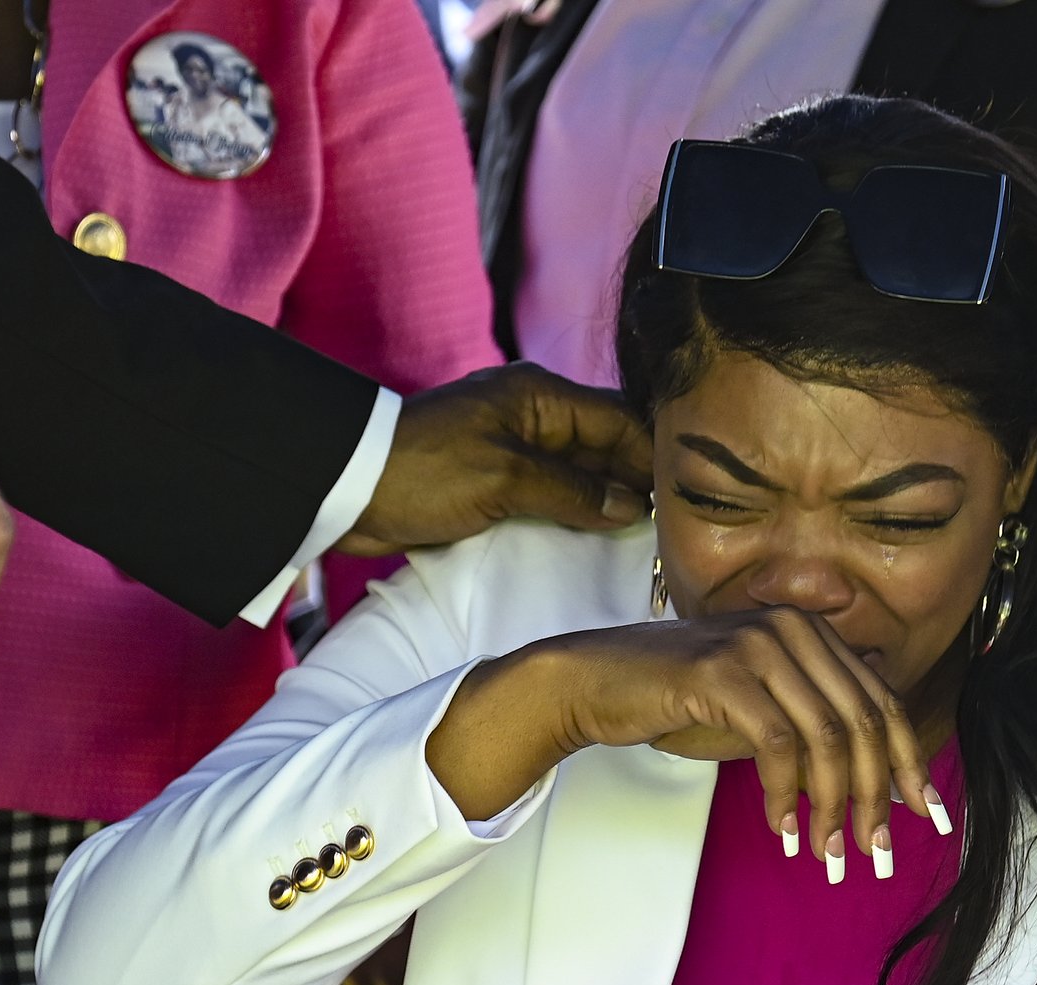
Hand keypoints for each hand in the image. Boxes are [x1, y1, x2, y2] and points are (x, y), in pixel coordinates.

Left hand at [333, 363, 652, 554]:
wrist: (347, 488)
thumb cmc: (423, 472)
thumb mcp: (505, 479)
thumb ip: (573, 491)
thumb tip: (631, 508)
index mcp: (539, 397)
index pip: (621, 420)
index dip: (657, 456)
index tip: (690, 496)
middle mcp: (535, 415)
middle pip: (607, 443)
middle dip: (640, 479)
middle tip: (679, 524)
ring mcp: (517, 446)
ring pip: (584, 469)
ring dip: (611, 498)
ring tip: (649, 536)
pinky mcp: (498, 477)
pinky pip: (555, 490)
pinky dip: (579, 509)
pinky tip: (600, 536)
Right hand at [430, 608, 945, 875]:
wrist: (595, 683)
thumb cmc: (680, 700)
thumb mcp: (761, 711)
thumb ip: (814, 730)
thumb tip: (877, 782)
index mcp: (812, 632)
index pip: (881, 702)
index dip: (909, 762)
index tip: (929, 816)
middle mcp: (793, 628)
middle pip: (864, 721)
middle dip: (877, 795)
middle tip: (877, 853)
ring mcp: (758, 644)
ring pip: (827, 736)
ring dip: (833, 806)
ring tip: (829, 855)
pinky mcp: (722, 671)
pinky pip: (777, 743)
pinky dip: (786, 795)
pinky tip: (782, 830)